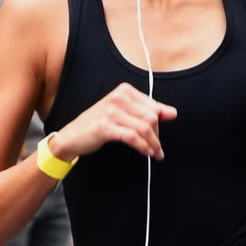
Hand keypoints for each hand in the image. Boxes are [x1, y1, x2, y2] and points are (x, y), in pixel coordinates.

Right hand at [53, 83, 177, 162]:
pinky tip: (146, 152)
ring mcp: (111, 111)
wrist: (72, 136)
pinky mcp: (106, 126)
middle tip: (158, 149)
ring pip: (143, 128)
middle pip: (151, 117)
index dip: (160, 124)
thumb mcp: (124, 113)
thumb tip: (173, 113)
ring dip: (153, 144)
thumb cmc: (99, 125)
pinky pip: (132, 137)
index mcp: (124, 90)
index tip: (159, 137)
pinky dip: (142, 146)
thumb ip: (147, 111)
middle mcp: (118, 97)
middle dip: (157, 136)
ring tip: (155, 154)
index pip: (153, 107)